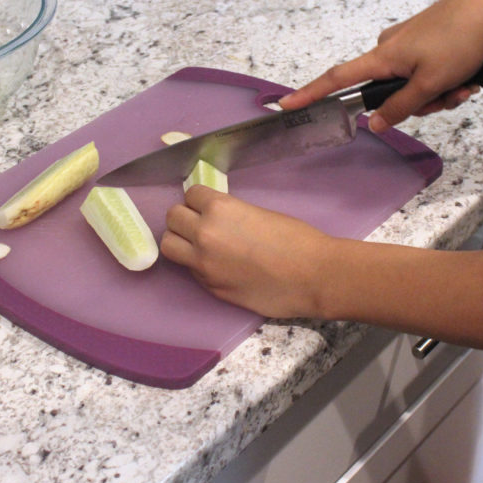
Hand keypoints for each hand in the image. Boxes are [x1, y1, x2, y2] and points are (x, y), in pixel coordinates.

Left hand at [161, 186, 333, 318]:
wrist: (313, 276)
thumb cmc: (296, 239)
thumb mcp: (256, 213)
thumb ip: (229, 214)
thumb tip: (214, 219)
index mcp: (219, 209)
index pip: (190, 194)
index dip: (200, 200)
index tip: (209, 206)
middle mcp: (204, 234)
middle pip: (172, 218)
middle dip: (185, 218)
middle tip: (201, 224)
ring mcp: (203, 264)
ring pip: (169, 246)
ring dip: (181, 241)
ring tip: (200, 245)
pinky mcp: (210, 287)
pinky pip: (190, 270)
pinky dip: (198, 265)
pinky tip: (219, 266)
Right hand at [279, 0, 482, 131]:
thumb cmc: (457, 42)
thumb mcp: (430, 83)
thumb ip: (400, 107)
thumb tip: (373, 124)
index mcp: (382, 58)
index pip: (338, 80)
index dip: (312, 93)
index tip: (288, 103)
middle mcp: (388, 49)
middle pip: (390, 92)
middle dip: (421, 102)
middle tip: (450, 96)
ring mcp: (408, 44)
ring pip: (413, 85)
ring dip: (440, 92)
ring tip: (466, 83)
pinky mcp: (426, 40)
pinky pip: (427, 71)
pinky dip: (446, 79)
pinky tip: (469, 75)